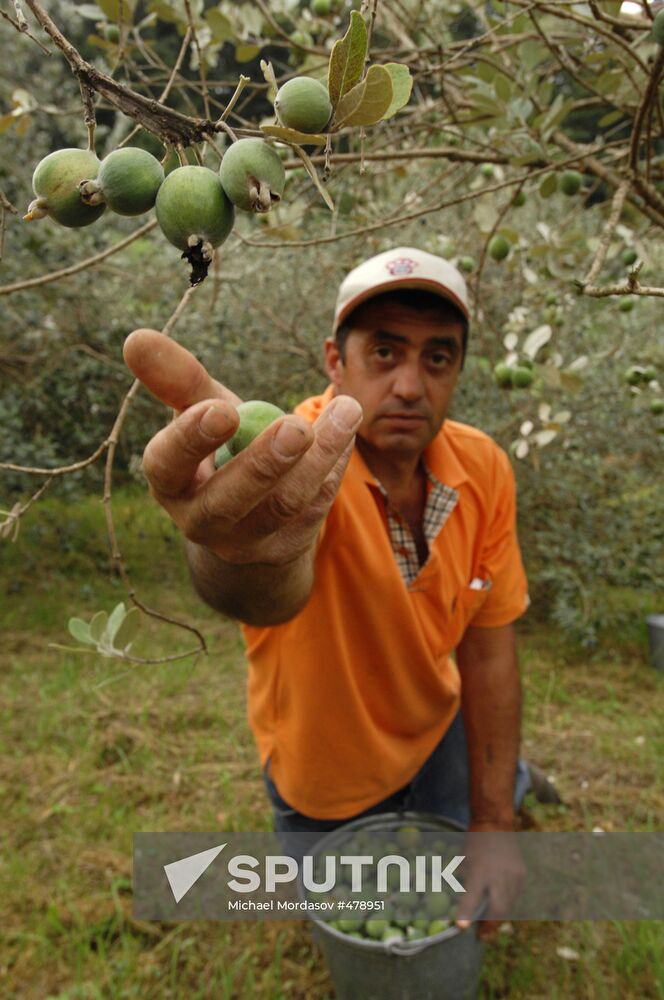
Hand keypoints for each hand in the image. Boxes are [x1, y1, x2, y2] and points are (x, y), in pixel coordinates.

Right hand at [122, 328, 361, 565]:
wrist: (248, 510)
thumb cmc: (220, 444)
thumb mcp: (199, 411)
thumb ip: (177, 379)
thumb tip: (136, 337)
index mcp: (169, 480)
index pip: (167, 465)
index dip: (191, 440)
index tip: (222, 410)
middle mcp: (199, 519)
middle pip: (227, 500)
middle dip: (264, 464)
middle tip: (297, 427)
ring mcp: (244, 541)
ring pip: (282, 505)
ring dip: (319, 458)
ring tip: (346, 412)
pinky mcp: (284, 548)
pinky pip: (315, 508)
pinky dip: (334, 467)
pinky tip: (347, 432)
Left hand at [455, 822, 524, 940]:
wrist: (495, 824)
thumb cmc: (474, 844)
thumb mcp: (464, 861)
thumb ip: (465, 884)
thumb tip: (464, 907)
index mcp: (480, 869)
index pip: (472, 896)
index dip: (466, 913)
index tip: (461, 928)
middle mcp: (499, 874)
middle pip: (498, 908)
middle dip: (490, 925)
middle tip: (482, 936)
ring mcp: (513, 875)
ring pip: (508, 904)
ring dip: (498, 915)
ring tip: (489, 923)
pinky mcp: (521, 874)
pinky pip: (514, 895)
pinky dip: (506, 902)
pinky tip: (498, 904)